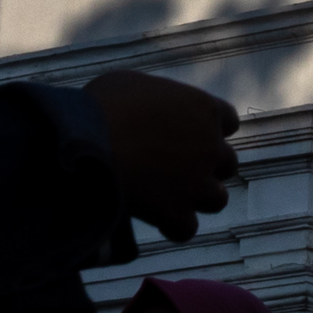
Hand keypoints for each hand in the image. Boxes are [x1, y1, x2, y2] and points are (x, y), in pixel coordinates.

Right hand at [85, 72, 238, 244]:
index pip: (228, 120)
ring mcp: (197, 182)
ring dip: (197, 198)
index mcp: (203, 109)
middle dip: (205, 166)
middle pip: (226, 162)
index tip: (188, 133)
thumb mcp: (130, 85)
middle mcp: (210, 146)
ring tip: (170, 196)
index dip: (208, 129)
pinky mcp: (177, 213)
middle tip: (176, 167)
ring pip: (217, 199)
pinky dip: (173, 226)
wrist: (84, 146)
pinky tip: (155, 218)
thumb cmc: (101, 107)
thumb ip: (155, 99)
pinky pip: (187, 227)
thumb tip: (147, 109)